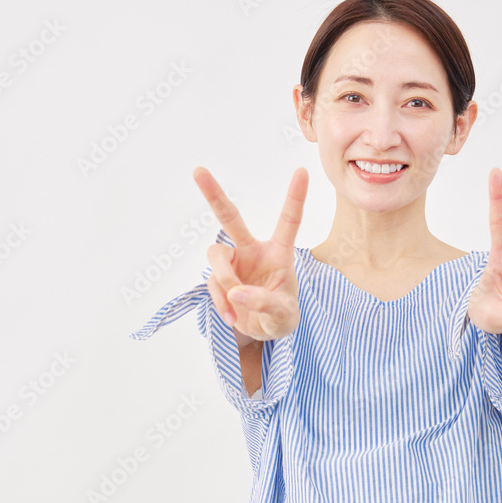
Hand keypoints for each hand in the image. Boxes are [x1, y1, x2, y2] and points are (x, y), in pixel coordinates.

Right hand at [194, 165, 308, 340]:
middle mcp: (252, 251)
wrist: (264, 332)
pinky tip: (232, 316)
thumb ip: (264, 303)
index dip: (295, 197)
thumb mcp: (283, 315)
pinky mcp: (219, 278)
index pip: (289, 221)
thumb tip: (236, 292)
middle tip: (198, 170)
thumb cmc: (281, 315)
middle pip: (230, 218)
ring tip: (236, 306)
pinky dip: (220, 302)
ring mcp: (233, 263)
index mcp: (278, 252)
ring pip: (216, 257)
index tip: (303, 170)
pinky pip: (212, 283)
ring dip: (224, 280)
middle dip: (214, 194)